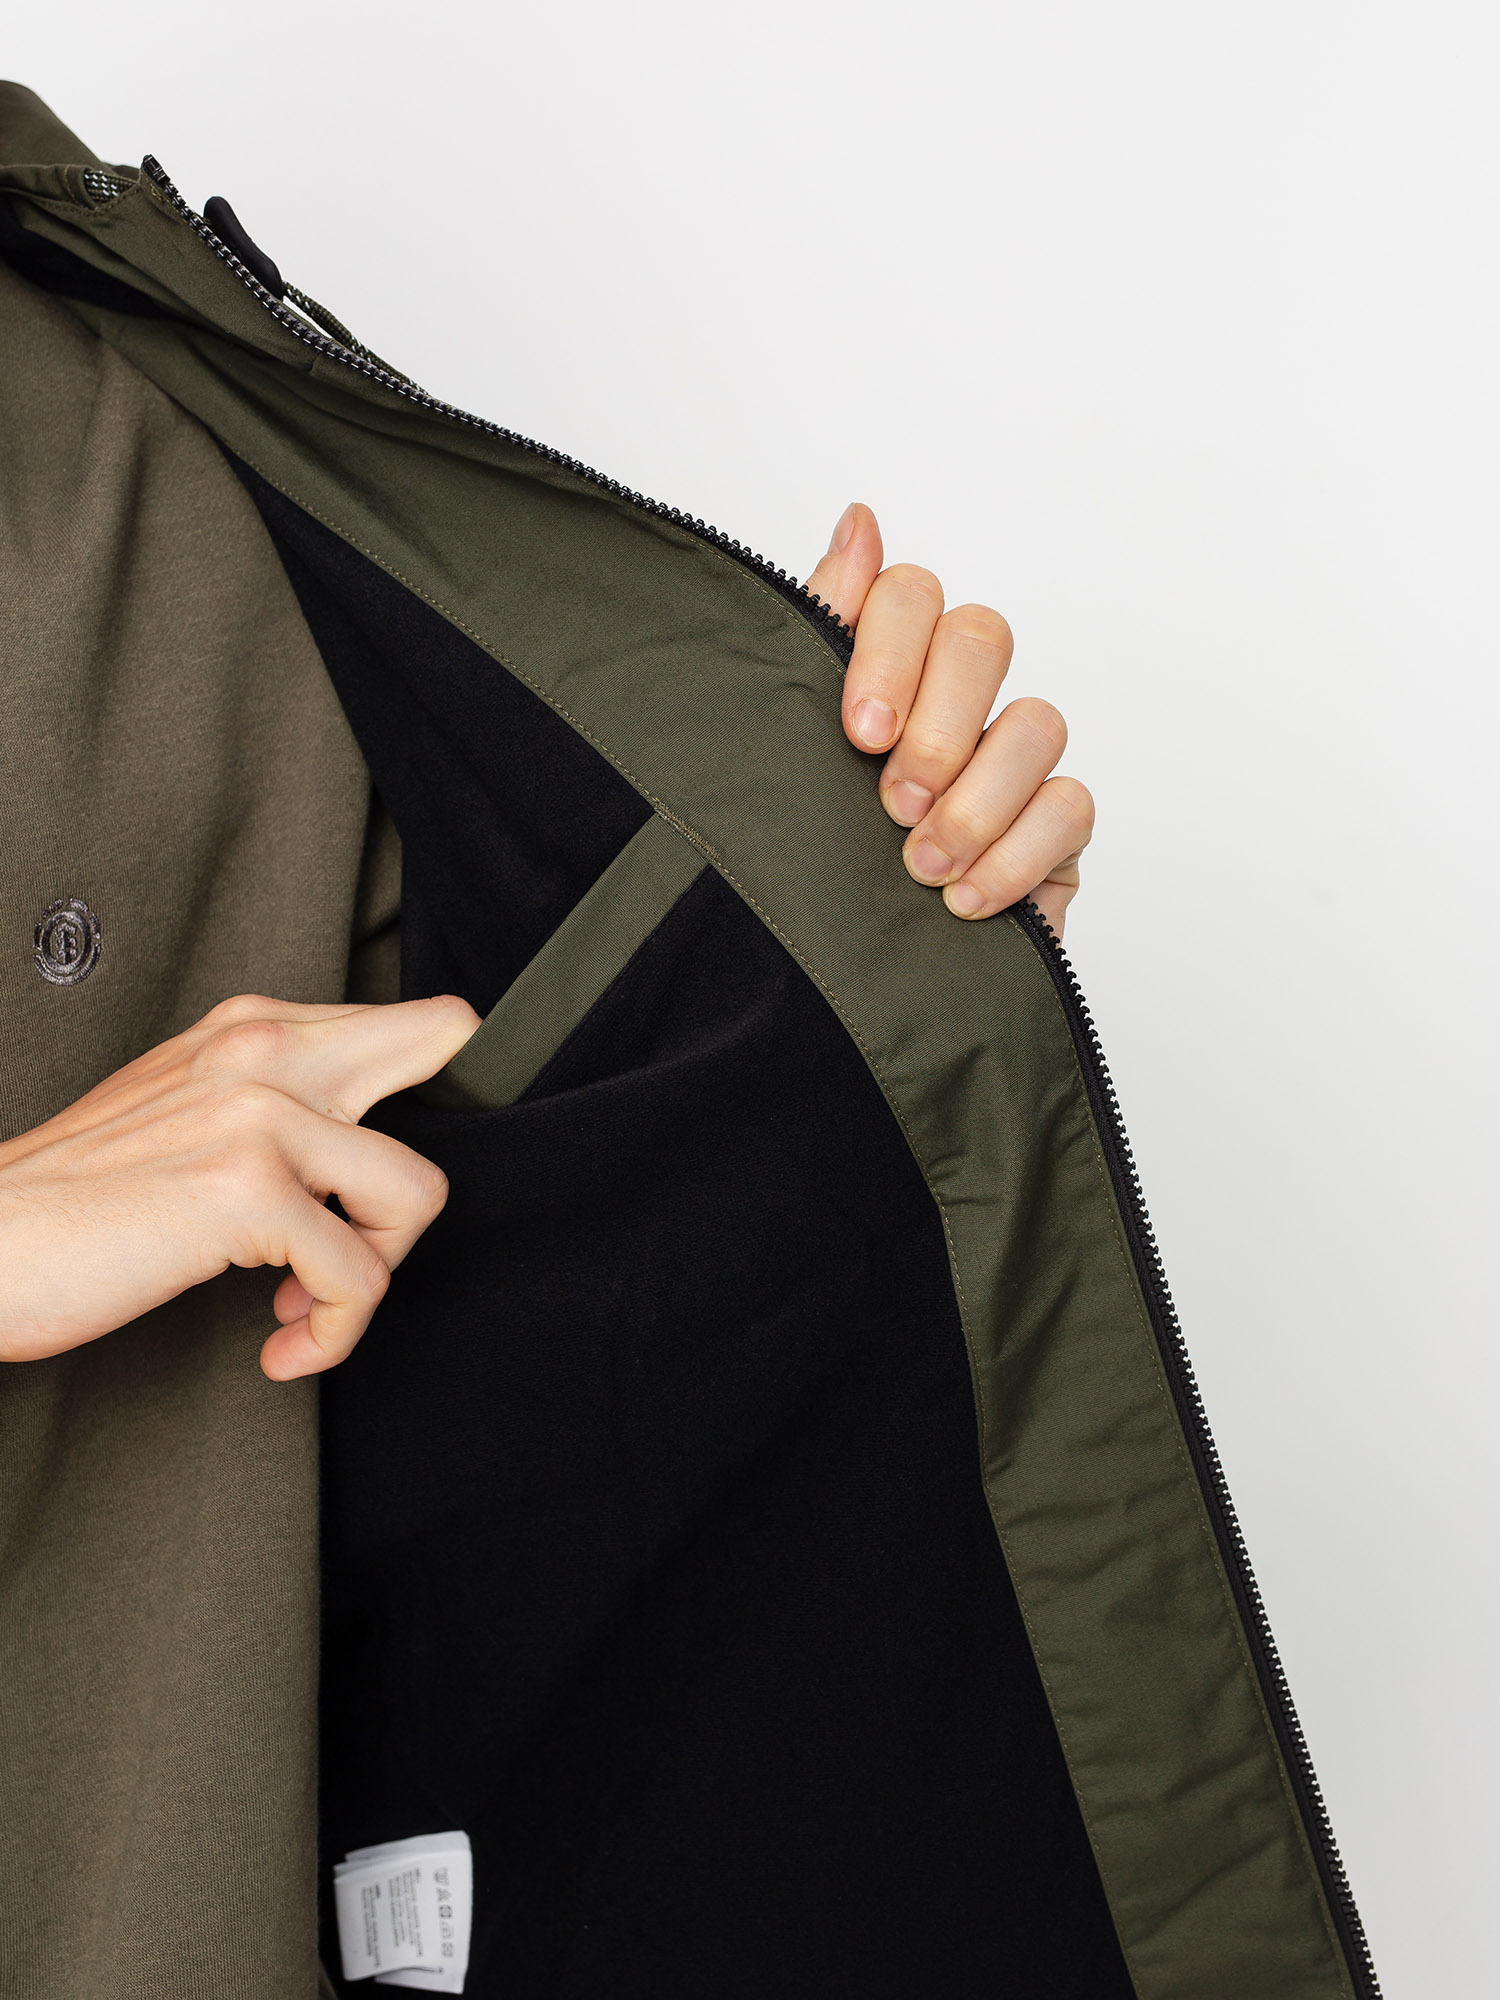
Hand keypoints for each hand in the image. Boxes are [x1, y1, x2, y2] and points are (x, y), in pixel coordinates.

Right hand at [0, 992, 477, 1379]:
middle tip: (367, 1238)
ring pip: (416, 1191)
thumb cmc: (73, 1205)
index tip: (406, 1177)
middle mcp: (264, 1049)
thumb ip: (276, 1106)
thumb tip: (363, 1158)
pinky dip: (334, 1331)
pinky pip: (359, 1276)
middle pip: (449, 1049)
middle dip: (425, 1160)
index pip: (419, 1019)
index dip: (455, 1083)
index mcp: (254, 1027)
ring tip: (306, 1305)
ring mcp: (258, 1114)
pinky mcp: (245, 1190)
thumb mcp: (183, 1115)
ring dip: (373, 1274)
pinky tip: (283, 1343)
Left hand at [805, 504, 1092, 933]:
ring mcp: (1009, 764)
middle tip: (891, 802)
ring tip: (918, 863)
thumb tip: (859, 520)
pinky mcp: (1053, 833)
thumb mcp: (789, 746)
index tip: (858, 732)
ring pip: (1037, 721)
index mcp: (883, 671)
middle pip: (984, 638)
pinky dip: (1015, 855)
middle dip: (938, 725)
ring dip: (975, 799)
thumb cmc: (808, 857)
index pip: (912, 595)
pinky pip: (1071, 807)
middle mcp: (953, 702)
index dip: (892, 647)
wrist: (834, 984)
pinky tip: (961, 899)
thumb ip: (821, 629)